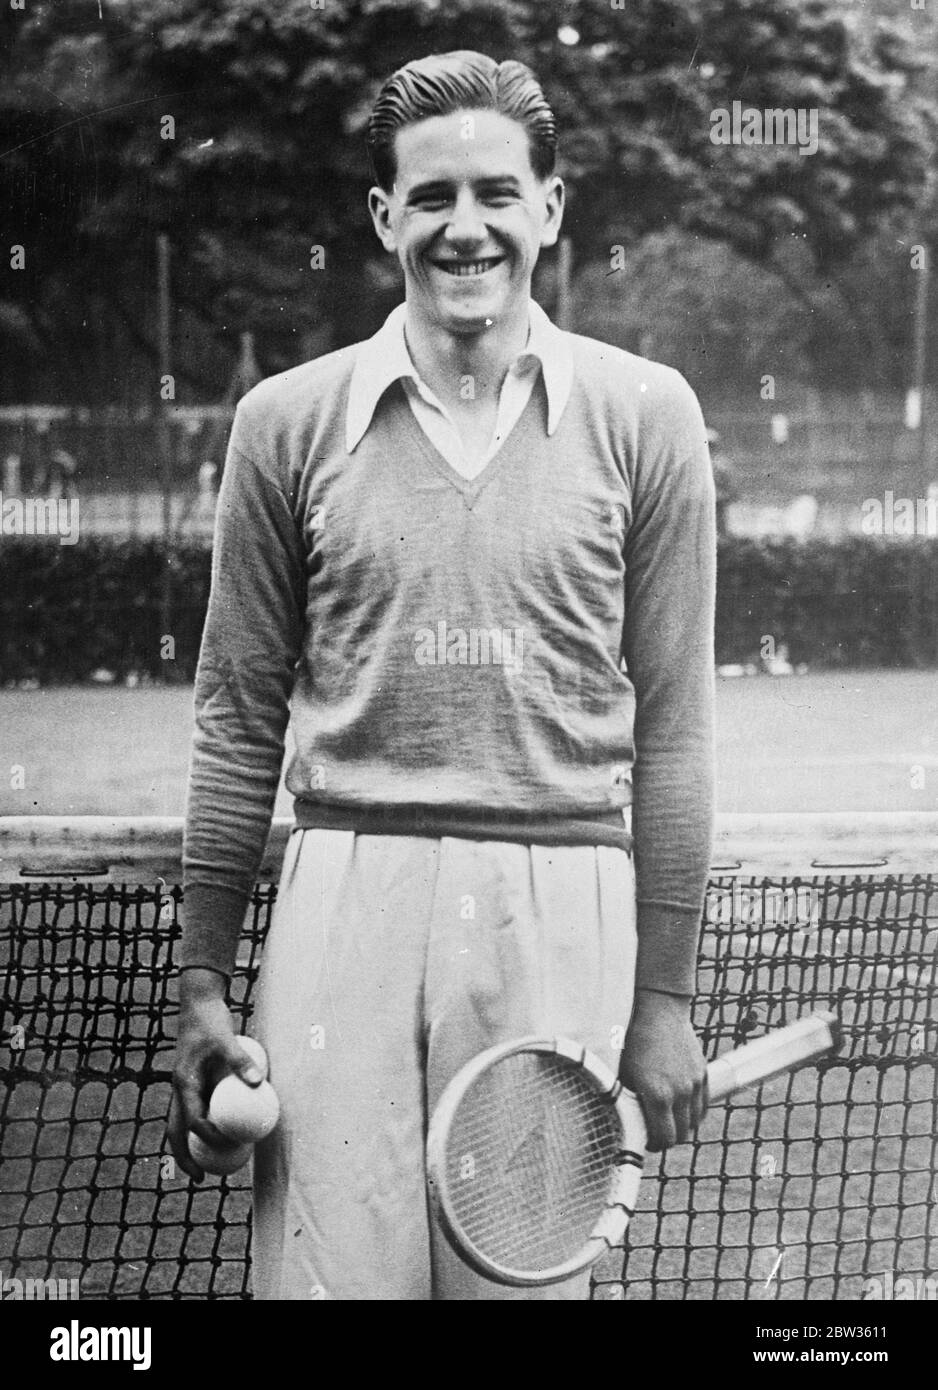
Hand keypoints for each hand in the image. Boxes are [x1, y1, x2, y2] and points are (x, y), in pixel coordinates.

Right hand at [166, 968, 264, 1179]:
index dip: (204, 1137)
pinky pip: (195, 1110)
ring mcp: (183, 1087)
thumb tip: (259, 1083)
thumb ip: (240, 1060)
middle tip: (199, 1178)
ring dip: (190, 1146)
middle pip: (175, 1130)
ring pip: (181, 1124)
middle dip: (184, 1156)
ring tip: (208, 1166)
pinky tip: (221, 1134)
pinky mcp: (192, 1082)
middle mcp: (179, 1089)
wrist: (197, 1003)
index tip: (221, 1148)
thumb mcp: (226, 1039)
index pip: (191, 1119)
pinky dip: (202, 1127)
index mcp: (183, 1083)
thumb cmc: (210, 1020)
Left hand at [618, 988, 707, 1151]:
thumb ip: (628, 1101)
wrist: (660, 1011)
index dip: (653, 1145)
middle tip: (654, 1133)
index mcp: (657, 1095)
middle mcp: (680, 1093)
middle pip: (681, 1135)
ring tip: (666, 1120)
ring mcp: (694, 1084)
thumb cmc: (634, 1041)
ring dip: (681, 1127)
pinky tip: (680, 1108)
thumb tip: (624, 1123)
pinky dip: (693, 1113)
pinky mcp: (703, 1074)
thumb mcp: (624, 1073)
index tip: (645, 1141)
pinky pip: (702, 1106)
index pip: (664, 1139)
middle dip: (667, 1139)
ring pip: (693, 1123)